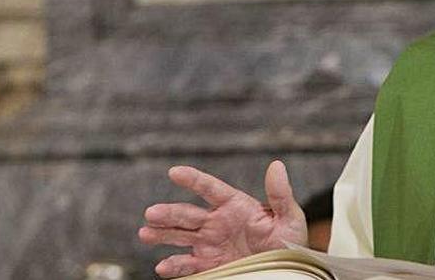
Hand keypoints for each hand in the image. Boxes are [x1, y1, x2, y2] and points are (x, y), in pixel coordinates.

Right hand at [138, 161, 307, 277]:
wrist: (286, 270)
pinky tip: (162, 267)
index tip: (175, 172)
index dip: (193, 180)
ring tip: (145, 233)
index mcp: (234, 205)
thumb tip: (277, 165)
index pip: (210, 189)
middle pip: (188, 214)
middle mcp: (217, 222)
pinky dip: (174, 266)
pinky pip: (187, 265)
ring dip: (162, 234)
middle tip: (151, 213)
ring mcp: (210, 244)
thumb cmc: (290, 242)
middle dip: (168, 213)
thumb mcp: (290, 218)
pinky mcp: (209, 265)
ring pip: (180, 236)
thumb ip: (280, 194)